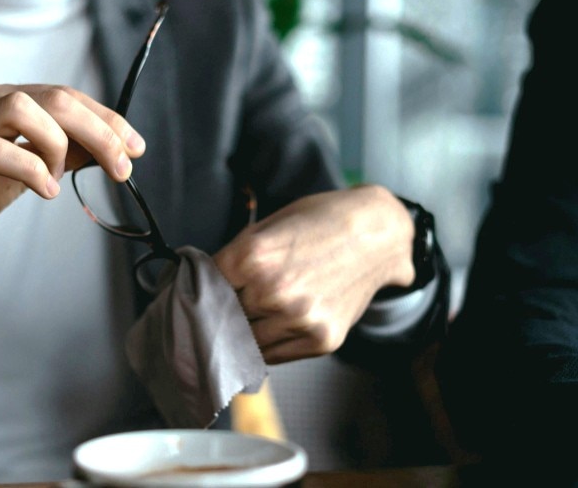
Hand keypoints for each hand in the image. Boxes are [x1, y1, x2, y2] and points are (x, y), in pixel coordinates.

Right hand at [0, 83, 145, 263]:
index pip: (65, 95)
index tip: (135, 146)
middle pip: (54, 98)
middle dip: (99, 130)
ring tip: (60, 178)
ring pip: (22, 108)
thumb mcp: (23, 169)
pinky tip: (45, 190)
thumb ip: (60, 153)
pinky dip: (30, 168)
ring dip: (59, 144)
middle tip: (123, 165)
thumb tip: (106, 148)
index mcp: (0, 101)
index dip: (106, 119)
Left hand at [213, 185, 414, 363]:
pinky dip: (266, 344)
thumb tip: (199, 290)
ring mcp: (299, 320)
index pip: (205, 287)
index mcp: (253, 256)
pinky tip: (274, 324)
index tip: (200, 292)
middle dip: (223, 310)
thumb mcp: (268, 227)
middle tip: (229, 303)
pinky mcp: (320, 341)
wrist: (377, 234)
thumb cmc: (320, 223)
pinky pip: (272, 356)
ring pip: (245, 341)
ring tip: (257, 312)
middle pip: (224, 316)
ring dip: (244, 331)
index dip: (203, 288)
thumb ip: (233, 260)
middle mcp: (274, 291)